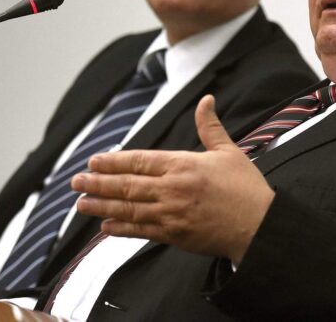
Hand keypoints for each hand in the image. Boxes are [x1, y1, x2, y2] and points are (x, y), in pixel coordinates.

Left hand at [72, 95, 274, 262]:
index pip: (139, 160)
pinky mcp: (174, 235)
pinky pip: (140, 231)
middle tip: (76, 181)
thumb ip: (210, 126)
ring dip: (101, 205)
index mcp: (183, 165)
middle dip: (98, 182)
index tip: (95, 160)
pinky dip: (120, 228)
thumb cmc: (246, 188)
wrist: (259, 226)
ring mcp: (170, 214)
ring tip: (80, 203)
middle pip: (126, 184)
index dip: (114, 160)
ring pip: (128, 208)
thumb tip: (206, 100)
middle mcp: (171, 189)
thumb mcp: (229, 151)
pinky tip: (105, 226)